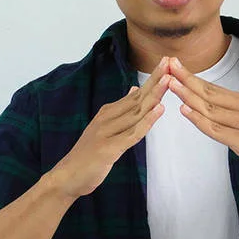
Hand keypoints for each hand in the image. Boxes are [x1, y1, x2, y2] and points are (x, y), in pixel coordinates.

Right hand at [51, 57, 170, 199]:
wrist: (67, 176)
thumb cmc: (88, 154)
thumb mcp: (104, 127)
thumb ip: (120, 110)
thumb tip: (134, 90)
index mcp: (108, 112)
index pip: (136, 93)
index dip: (153, 79)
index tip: (167, 62)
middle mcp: (107, 118)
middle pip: (138, 98)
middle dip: (156, 80)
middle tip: (170, 62)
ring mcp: (107, 132)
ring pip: (136, 112)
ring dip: (154, 95)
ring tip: (169, 79)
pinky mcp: (109, 148)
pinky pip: (132, 134)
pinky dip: (147, 121)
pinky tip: (159, 110)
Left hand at [166, 57, 238, 185]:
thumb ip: (229, 114)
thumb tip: (207, 106)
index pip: (211, 87)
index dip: (191, 76)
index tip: (174, 64)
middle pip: (208, 92)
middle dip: (186, 78)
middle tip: (167, 65)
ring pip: (210, 108)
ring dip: (188, 95)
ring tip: (170, 83)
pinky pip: (216, 129)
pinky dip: (199, 119)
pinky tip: (185, 110)